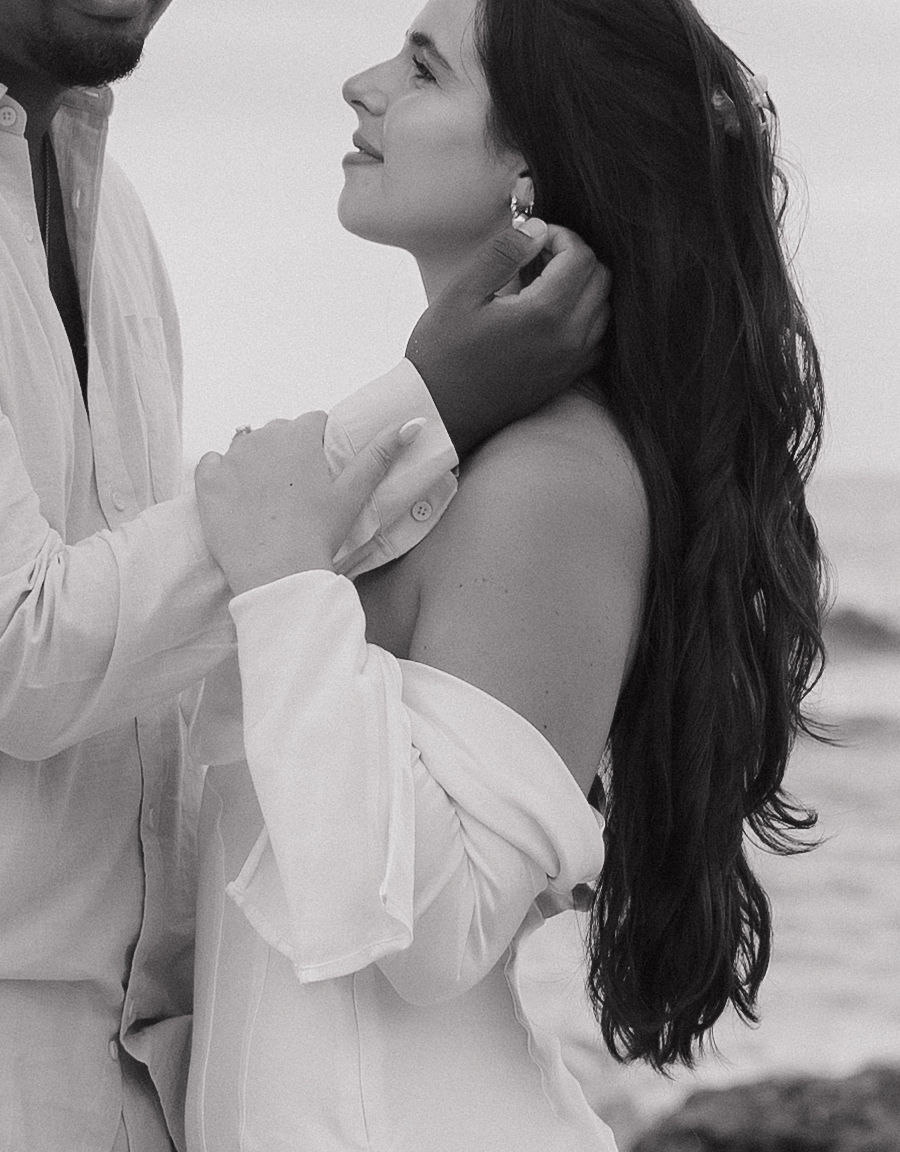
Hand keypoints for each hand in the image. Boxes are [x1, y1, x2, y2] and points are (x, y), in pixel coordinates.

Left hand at [195, 414, 422, 595]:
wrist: (277, 574)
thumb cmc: (319, 534)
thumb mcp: (353, 494)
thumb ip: (380, 454)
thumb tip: (413, 423)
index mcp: (299, 435)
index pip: (314, 422)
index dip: (320, 446)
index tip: (322, 473)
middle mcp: (261, 437)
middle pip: (278, 433)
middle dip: (288, 453)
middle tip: (298, 493)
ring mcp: (230, 458)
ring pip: (246, 447)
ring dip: (256, 463)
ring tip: (269, 500)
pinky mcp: (207, 481)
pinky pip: (212, 464)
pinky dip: (222, 476)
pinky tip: (237, 500)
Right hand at [405, 219, 610, 456]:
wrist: (439, 414)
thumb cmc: (443, 354)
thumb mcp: (462, 293)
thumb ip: (504, 253)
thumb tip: (537, 230)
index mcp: (545, 314)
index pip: (582, 257)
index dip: (562, 236)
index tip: (533, 238)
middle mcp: (568, 340)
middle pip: (601, 279)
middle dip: (575, 257)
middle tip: (538, 256)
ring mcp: (571, 363)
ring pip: (604, 308)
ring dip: (582, 286)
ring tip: (543, 283)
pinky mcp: (566, 378)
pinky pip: (596, 339)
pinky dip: (585, 317)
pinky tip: (552, 314)